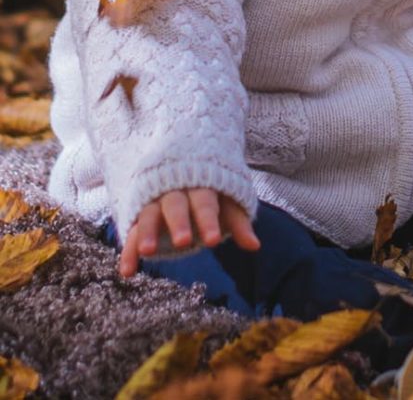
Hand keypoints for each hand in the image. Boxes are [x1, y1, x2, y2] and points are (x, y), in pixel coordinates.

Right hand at [118, 188, 259, 277]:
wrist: (185, 170)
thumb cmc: (214, 194)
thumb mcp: (229, 205)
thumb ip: (239, 223)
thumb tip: (255, 246)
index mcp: (202, 187)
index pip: (206, 203)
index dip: (208, 221)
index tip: (213, 240)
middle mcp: (176, 192)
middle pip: (176, 206)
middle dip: (179, 223)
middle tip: (183, 243)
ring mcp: (155, 203)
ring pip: (149, 215)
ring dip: (148, 233)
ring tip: (148, 252)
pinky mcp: (140, 217)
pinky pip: (132, 232)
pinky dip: (128, 251)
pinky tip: (128, 271)